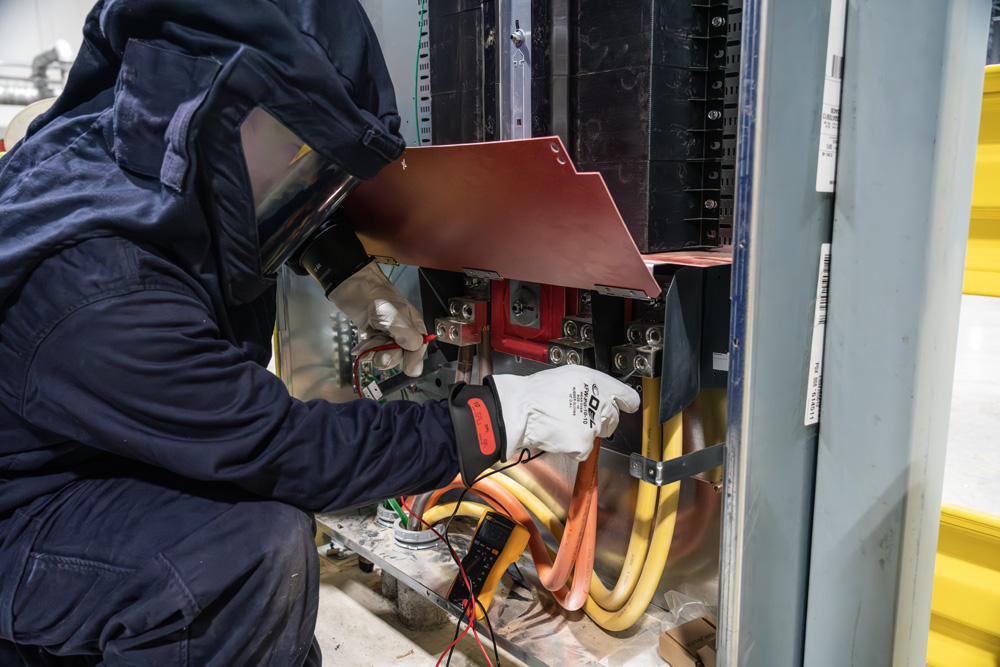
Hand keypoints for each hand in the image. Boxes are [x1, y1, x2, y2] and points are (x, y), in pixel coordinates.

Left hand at [327, 262, 427, 375]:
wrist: (354, 288)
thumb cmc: (377, 299)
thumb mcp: (397, 320)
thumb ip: (409, 341)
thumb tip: (416, 367)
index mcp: (414, 327)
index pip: (418, 350)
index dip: (412, 359)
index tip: (406, 368)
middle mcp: (403, 333)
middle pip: (400, 356)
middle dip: (388, 357)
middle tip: (379, 354)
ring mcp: (387, 335)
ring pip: (384, 355)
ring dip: (374, 353)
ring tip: (366, 345)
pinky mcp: (373, 336)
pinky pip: (372, 352)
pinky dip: (365, 351)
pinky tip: (359, 349)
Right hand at [491, 366, 640, 460]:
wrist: (520, 410)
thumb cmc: (536, 393)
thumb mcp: (568, 376)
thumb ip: (589, 385)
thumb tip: (598, 393)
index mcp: (595, 381)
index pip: (626, 395)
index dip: (627, 402)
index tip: (628, 405)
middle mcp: (598, 401)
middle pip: (613, 417)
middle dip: (601, 420)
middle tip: (580, 418)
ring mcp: (593, 424)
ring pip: (598, 434)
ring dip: (585, 432)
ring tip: (563, 424)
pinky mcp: (585, 442)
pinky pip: (585, 449)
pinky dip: (573, 446)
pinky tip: (560, 435)